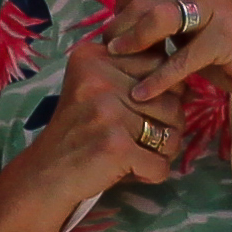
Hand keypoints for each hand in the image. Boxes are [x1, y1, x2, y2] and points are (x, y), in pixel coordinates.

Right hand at [26, 33, 194, 202]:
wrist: (46, 174)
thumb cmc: (79, 131)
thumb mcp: (95, 88)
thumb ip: (131, 72)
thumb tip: (185, 79)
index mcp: (93, 57)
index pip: (160, 64)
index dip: (160, 93)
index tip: (134, 110)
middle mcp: (99, 79)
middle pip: (173, 99)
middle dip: (168, 125)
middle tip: (141, 139)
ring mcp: (108, 112)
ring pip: (173, 131)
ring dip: (164, 151)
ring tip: (139, 156)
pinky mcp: (116, 145)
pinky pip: (161, 163)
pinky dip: (152, 174)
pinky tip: (133, 172)